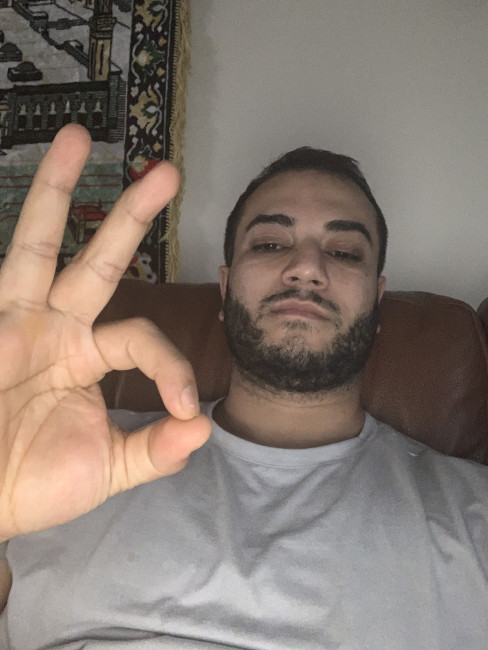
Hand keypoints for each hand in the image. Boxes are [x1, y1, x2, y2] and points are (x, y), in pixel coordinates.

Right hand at [0, 125, 211, 540]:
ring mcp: (12, 321)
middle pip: (97, 262)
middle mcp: (54, 326)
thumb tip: (204, 427)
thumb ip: (156, 449)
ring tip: (75, 136)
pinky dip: (7, 240)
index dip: (171, 365)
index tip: (182, 408)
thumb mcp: (107, 468)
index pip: (142, 336)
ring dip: (52, 193)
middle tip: (167, 173)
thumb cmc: (32, 484)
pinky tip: (28, 184)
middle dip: (129, 218)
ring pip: (35, 247)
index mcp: (87, 353)